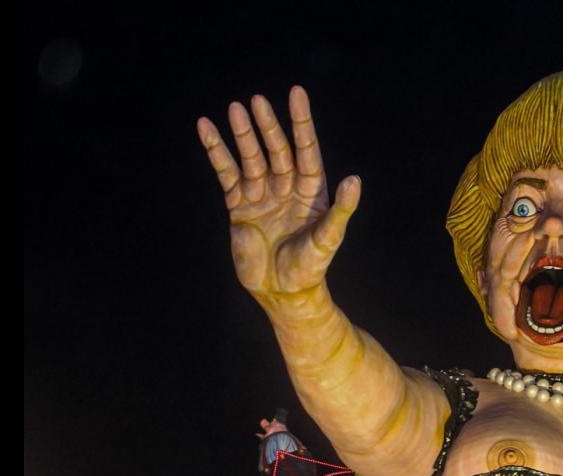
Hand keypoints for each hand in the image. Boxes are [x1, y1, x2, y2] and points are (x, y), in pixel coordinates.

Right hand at [196, 86, 359, 308]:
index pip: (307, 151)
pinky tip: (207, 128)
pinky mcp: (239, 205)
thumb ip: (341, 211)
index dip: (302, 123)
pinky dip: (217, 151)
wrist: (281, 293)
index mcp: (312, 192)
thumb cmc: (310, 268)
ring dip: (243, 134)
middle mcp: (287, 188)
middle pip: (277, 151)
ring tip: (235, 108)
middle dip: (268, 126)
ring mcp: (262, 195)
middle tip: (258, 101)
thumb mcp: (328, 240)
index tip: (296, 94)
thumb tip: (355, 179)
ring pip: (251, 158)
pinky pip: (226, 173)